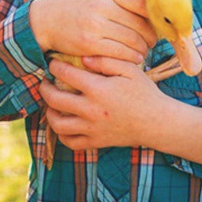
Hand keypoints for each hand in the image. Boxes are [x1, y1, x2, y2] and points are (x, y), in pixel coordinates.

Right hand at [29, 0, 156, 63]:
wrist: (44, 20)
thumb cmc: (73, 6)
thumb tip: (148, 0)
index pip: (141, 4)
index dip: (153, 16)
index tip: (156, 24)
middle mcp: (102, 7)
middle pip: (140, 24)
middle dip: (151, 36)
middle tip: (152, 41)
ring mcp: (96, 26)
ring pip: (133, 41)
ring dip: (143, 48)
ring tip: (143, 50)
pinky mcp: (90, 45)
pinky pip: (120, 53)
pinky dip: (132, 57)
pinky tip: (134, 58)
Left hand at [39, 56, 164, 149]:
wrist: (157, 122)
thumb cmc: (144, 93)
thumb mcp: (130, 69)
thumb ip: (106, 60)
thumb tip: (82, 58)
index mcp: (99, 89)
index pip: (66, 74)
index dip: (55, 66)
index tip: (53, 63)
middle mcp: (91, 110)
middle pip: (55, 100)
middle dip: (44, 88)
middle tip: (44, 82)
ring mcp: (92, 129)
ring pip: (58, 124)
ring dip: (49, 113)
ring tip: (51, 104)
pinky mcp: (96, 142)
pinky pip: (70, 142)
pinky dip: (62, 134)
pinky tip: (63, 123)